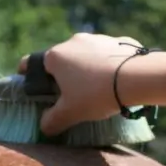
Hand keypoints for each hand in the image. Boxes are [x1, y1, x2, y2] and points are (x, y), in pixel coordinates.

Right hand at [20, 33, 147, 133]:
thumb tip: (44, 127)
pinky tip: (116, 80)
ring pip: (85, 55)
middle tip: (70, 94)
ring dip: (87, 68)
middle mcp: (73, 42)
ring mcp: (97, 38)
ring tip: (97, 88)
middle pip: (61, 60)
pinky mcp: (119, 41)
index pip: (31, 63)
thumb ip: (52, 121)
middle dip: (62, 75)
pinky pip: (108, 54)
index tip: (32, 85)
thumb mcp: (70, 113)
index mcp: (55, 56)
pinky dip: (108, 65)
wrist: (136, 77)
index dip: (28, 76)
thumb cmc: (95, 94)